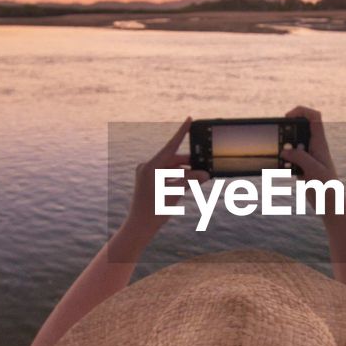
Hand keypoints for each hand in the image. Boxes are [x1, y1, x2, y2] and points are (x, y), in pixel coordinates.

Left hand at [125, 117, 209, 238]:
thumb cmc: (155, 211)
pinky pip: (166, 175)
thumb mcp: (175, 194)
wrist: (140, 226)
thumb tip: (206, 174)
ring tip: (200, 176)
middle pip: (173, 159)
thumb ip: (190, 181)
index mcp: (151, 167)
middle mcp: (147, 167)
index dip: (182, 132)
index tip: (189, 119)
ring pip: (171, 168)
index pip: (170, 146)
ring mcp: (147, 174)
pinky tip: (190, 182)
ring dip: (185, 172)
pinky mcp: (149, 181)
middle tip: (205, 165)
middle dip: (189, 163)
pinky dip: (178, 178)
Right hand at [282, 105, 342, 216]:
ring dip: (284, 149)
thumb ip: (299, 157)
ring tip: (283, 160)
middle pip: (299, 128)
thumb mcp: (313, 170)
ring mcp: (308, 156)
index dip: (300, 111)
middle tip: (279, 141)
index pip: (314, 117)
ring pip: (293, 144)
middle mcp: (314, 147)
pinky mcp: (303, 166)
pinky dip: (284, 161)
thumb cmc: (327, 187)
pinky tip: (284, 169)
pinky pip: (290, 158)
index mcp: (320, 143)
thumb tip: (284, 150)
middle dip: (286, 132)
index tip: (287, 117)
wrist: (329, 204)